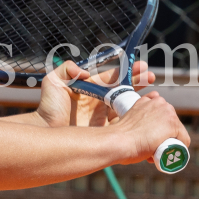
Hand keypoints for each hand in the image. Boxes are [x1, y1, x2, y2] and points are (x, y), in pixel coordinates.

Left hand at [35, 60, 154, 127]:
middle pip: (123, 90)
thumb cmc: (48, 107)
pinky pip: (123, 123)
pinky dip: (135, 118)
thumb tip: (82, 71)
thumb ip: (66, 70)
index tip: (140, 66)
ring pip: (126, 106)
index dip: (127, 72)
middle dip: (138, 82)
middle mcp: (98, 101)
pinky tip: (145, 114)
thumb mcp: (53, 82)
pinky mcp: (104, 131)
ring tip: (153, 94)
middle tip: (151, 77)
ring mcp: (102, 117)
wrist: (46, 131)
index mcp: (90, 88)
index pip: (113, 77)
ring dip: (140, 100)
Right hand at [109, 91, 190, 163]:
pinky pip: (184, 139)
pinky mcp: (174, 126)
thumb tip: (146, 117)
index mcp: (150, 100)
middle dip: (164, 135)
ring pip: (178, 131)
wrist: (118, 141)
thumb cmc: (120, 134)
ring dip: (170, 141)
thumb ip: (139, 112)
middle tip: (150, 144)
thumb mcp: (130, 116)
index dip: (157, 129)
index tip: (148, 137)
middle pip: (172, 123)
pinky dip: (180, 147)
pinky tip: (169, 152)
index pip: (163, 116)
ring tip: (156, 150)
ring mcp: (168, 114)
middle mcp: (161, 103)